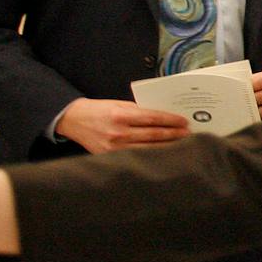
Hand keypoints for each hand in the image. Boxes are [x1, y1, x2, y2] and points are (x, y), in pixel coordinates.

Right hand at [56, 98, 187, 152]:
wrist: (73, 120)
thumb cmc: (99, 110)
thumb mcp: (119, 105)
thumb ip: (139, 111)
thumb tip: (164, 117)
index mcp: (121, 116)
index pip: (153, 118)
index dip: (171, 121)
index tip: (184, 122)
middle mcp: (118, 132)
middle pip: (153, 135)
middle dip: (174, 134)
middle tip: (188, 134)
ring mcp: (114, 148)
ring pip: (148, 149)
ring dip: (167, 147)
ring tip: (180, 144)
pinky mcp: (111, 157)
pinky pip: (136, 157)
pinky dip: (151, 155)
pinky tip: (162, 153)